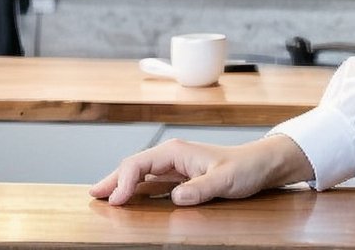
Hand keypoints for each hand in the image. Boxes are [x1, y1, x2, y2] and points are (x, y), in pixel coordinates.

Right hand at [91, 134, 313, 205]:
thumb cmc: (245, 168)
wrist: (261, 165)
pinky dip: (135, 190)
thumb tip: (175, 198)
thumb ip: (201, 189)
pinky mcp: (179, 178)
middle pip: (132, 166)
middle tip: (93, 196)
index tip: (116, 201)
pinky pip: (150, 183)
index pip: (138, 163)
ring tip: (103, 198)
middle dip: (112, 179)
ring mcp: (174, 167)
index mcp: (176, 151)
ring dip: (121, 185)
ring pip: (139, 174)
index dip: (122, 181)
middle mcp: (171, 156)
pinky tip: (128, 200)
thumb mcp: (226, 180)